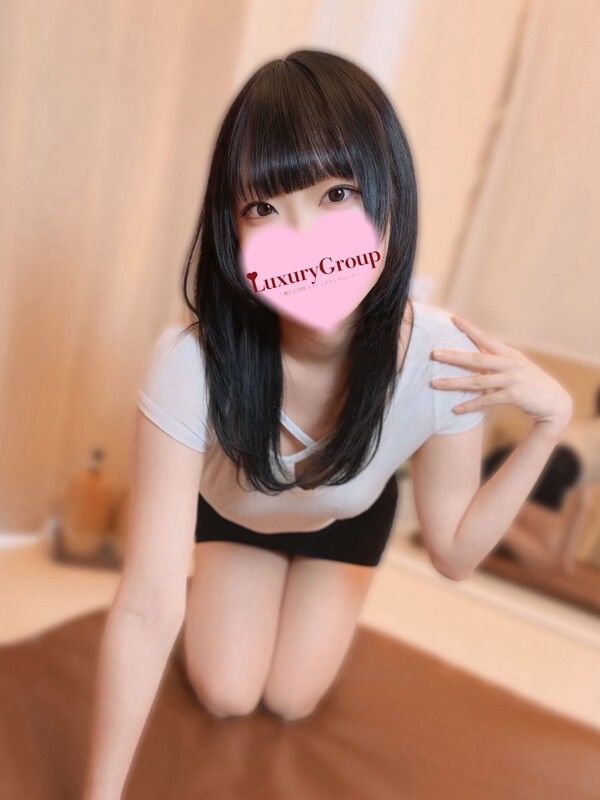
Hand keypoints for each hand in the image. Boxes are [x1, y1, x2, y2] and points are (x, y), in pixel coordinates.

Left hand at [430, 314, 572, 432]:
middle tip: (434, 354)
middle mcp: (511, 364)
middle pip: (477, 358)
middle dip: (454, 356)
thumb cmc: (530, 385)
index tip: (452, 318)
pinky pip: (487, 400)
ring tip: (435, 383)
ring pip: (478, 380)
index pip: (486, 338)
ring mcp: (513, 379)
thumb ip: (496, 361)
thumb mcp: (515, 368)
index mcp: (509, 354)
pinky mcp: (515, 396)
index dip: (469, 328)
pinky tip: (456, 409)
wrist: (555, 404)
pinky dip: (470, 405)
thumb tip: (472, 355)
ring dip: (455, 383)